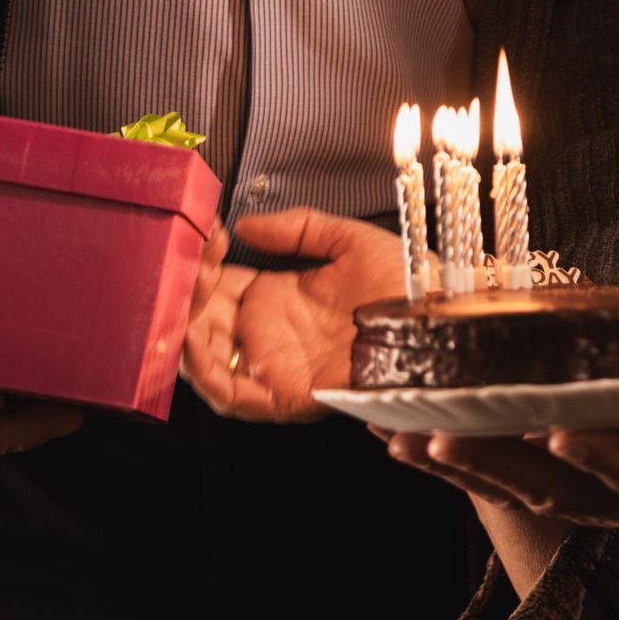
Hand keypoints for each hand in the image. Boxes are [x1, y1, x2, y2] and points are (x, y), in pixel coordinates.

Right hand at [179, 207, 399, 419]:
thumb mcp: (347, 240)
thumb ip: (298, 227)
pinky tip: (196, 339)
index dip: (202, 264)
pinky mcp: (285, 393)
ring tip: (188, 295)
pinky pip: (232, 395)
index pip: (220, 285)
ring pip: (207, 359)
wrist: (435, 316)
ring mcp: (275, 364)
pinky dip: (205, 373)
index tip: (200, 236)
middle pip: (204, 322)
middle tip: (183, 265)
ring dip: (186, 329)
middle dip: (185, 295)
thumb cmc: (403, 279)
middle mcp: (270, 333)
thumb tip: (248, 224)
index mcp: (280, 297)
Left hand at [374, 344, 618, 527]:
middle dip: (497, 464)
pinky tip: (391, 437)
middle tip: (450, 435)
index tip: (558, 430)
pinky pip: (472, 478)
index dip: (597, 452)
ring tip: (412, 435)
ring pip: (503, 486)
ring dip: (455, 465)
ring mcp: (561, 493)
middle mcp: (607, 493)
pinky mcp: (520, 483)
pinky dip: (431, 462)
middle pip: (549, 486)